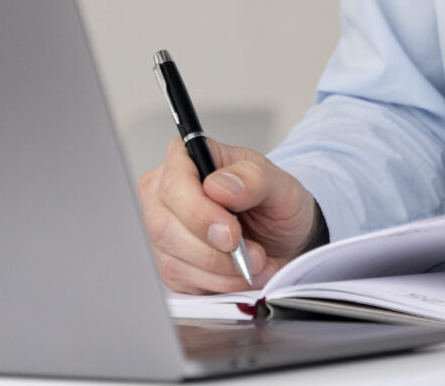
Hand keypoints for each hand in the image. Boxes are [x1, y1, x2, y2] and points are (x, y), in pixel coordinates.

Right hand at [137, 138, 321, 292]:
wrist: (282, 240)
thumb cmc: (276, 205)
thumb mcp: (281, 184)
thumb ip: (253, 179)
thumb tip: (218, 185)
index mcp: (188, 159)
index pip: (174, 184)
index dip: (199, 213)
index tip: (232, 234)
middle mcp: (165, 193)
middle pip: (165, 227)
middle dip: (214, 251)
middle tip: (254, 255)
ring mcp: (163, 230)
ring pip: (173, 261)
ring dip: (222, 271)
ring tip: (256, 263)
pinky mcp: (169, 263)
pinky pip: (182, 282)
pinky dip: (218, 285)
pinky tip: (240, 275)